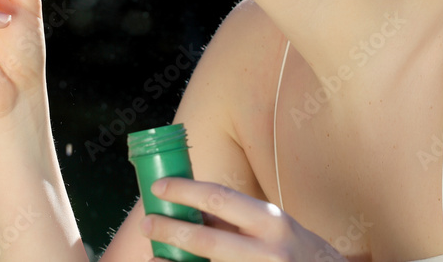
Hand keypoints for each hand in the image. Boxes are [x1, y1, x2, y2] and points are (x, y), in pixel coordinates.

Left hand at [140, 178, 346, 261]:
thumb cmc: (295, 250)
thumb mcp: (274, 226)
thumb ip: (237, 219)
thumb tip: (189, 205)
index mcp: (272, 222)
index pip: (221, 198)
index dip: (185, 191)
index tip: (159, 187)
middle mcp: (269, 252)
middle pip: (208, 242)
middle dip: (171, 231)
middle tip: (147, 224)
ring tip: (155, 255)